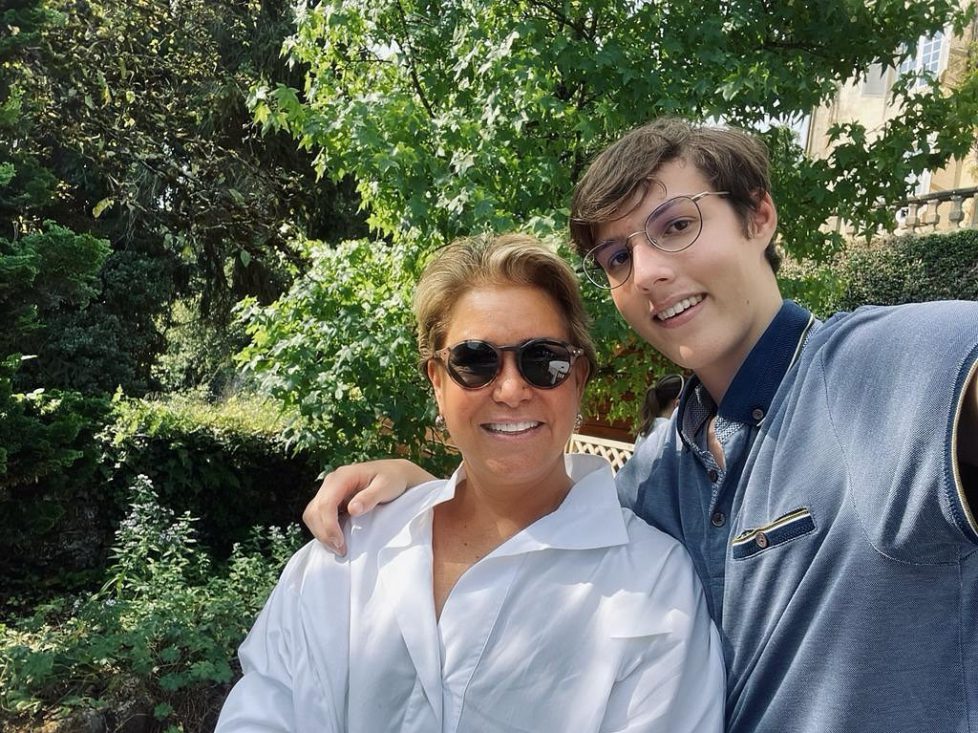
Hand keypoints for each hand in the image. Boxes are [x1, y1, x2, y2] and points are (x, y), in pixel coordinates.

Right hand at [302, 459, 434, 554]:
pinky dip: (323, 530)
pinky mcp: (331, 500)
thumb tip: (352, 509)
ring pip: (312, 514)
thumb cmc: (392, 479)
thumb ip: (370, 497)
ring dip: (321, 533)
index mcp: (343, 476)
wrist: (395, 473)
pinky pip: (317, 516)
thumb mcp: (386, 486)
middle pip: (314, 510)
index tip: (341, 543)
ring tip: (339, 548)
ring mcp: (329, 491)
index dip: (329, 525)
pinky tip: (336, 540)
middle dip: (324, 533)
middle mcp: (331, 482)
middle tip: (341, 551)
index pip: (326, 502)